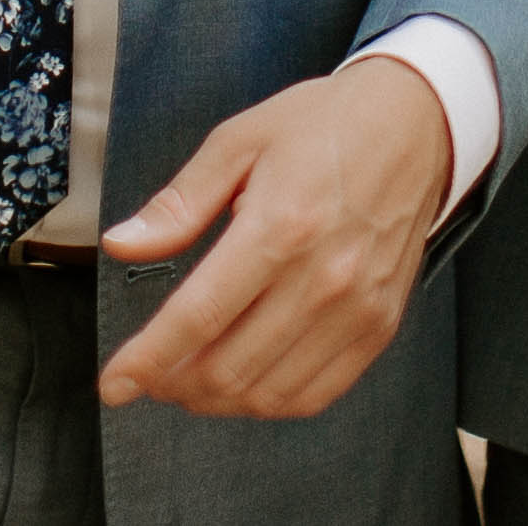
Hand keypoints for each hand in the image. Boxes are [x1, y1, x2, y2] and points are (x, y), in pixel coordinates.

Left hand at [92, 57, 451, 418]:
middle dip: (174, 383)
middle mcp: (323, 277)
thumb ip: (179, 203)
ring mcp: (357, 309)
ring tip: (188, 379)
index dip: (148, 359)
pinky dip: (269, 402)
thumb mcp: (238, 141)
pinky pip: (316, 393)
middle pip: (230, 367)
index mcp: (280, 225)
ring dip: (216, 400)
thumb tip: (119, 244)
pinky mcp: (379, 325)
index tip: (114, 384)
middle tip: (149, 373)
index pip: (199, 316)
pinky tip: (244, 382)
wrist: (413, 124)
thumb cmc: (321, 126)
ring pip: (270, 392)